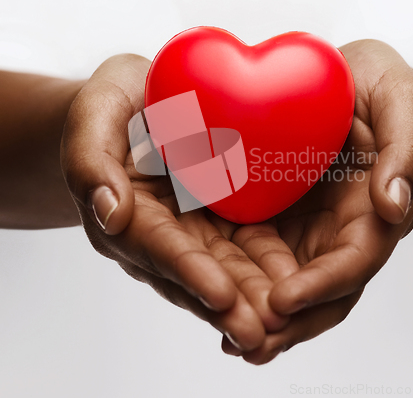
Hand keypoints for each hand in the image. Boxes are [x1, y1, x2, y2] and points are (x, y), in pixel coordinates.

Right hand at [61, 54, 292, 350]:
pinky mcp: (220, 217)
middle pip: (196, 272)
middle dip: (228, 305)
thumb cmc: (115, 105)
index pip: (159, 246)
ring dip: (252, 298)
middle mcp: (162, 232)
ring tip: (284, 324)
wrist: (141, 101)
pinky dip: (268, 268)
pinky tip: (297, 284)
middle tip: (262, 333)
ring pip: (225, 268)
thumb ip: (91, 160)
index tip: (221, 295)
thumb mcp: (95, 113)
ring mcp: (193, 228)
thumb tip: (110, 213)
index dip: (188, 270)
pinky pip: (245, 245)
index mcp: (128, 213)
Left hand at [220, 39, 412, 363]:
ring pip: (281, 278)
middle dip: (284, 321)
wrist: (352, 83)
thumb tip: (393, 206)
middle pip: (315, 290)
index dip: (321, 286)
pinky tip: (204, 284)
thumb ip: (407, 151)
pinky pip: (253, 246)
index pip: (353, 264)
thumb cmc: (386, 94)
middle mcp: (338, 231)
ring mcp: (304, 225)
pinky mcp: (273, 210)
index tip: (282, 302)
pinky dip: (234, 271)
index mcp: (374, 215)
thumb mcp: (405, 106)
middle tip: (243, 342)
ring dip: (255, 309)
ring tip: (222, 334)